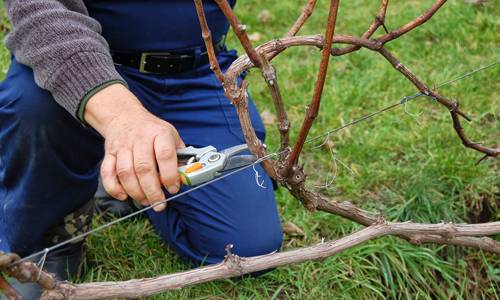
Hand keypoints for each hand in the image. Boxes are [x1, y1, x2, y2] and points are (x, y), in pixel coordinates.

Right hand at [84, 84, 184, 211]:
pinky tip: (124, 196)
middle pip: (144, 168)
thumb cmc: (152, 130)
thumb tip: (186, 177)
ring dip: (136, 192)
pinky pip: (107, 173)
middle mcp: (140, 139)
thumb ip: (180, 155)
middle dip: (152, 190)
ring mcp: (122, 146)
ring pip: (126, 173)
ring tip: (146, 202)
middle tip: (159, 204)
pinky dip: (114, 188)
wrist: (125, 116)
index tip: (173, 189)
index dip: (169, 175)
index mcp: (159, 133)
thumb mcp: (171, 135)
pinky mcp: (109, 153)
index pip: (165, 155)